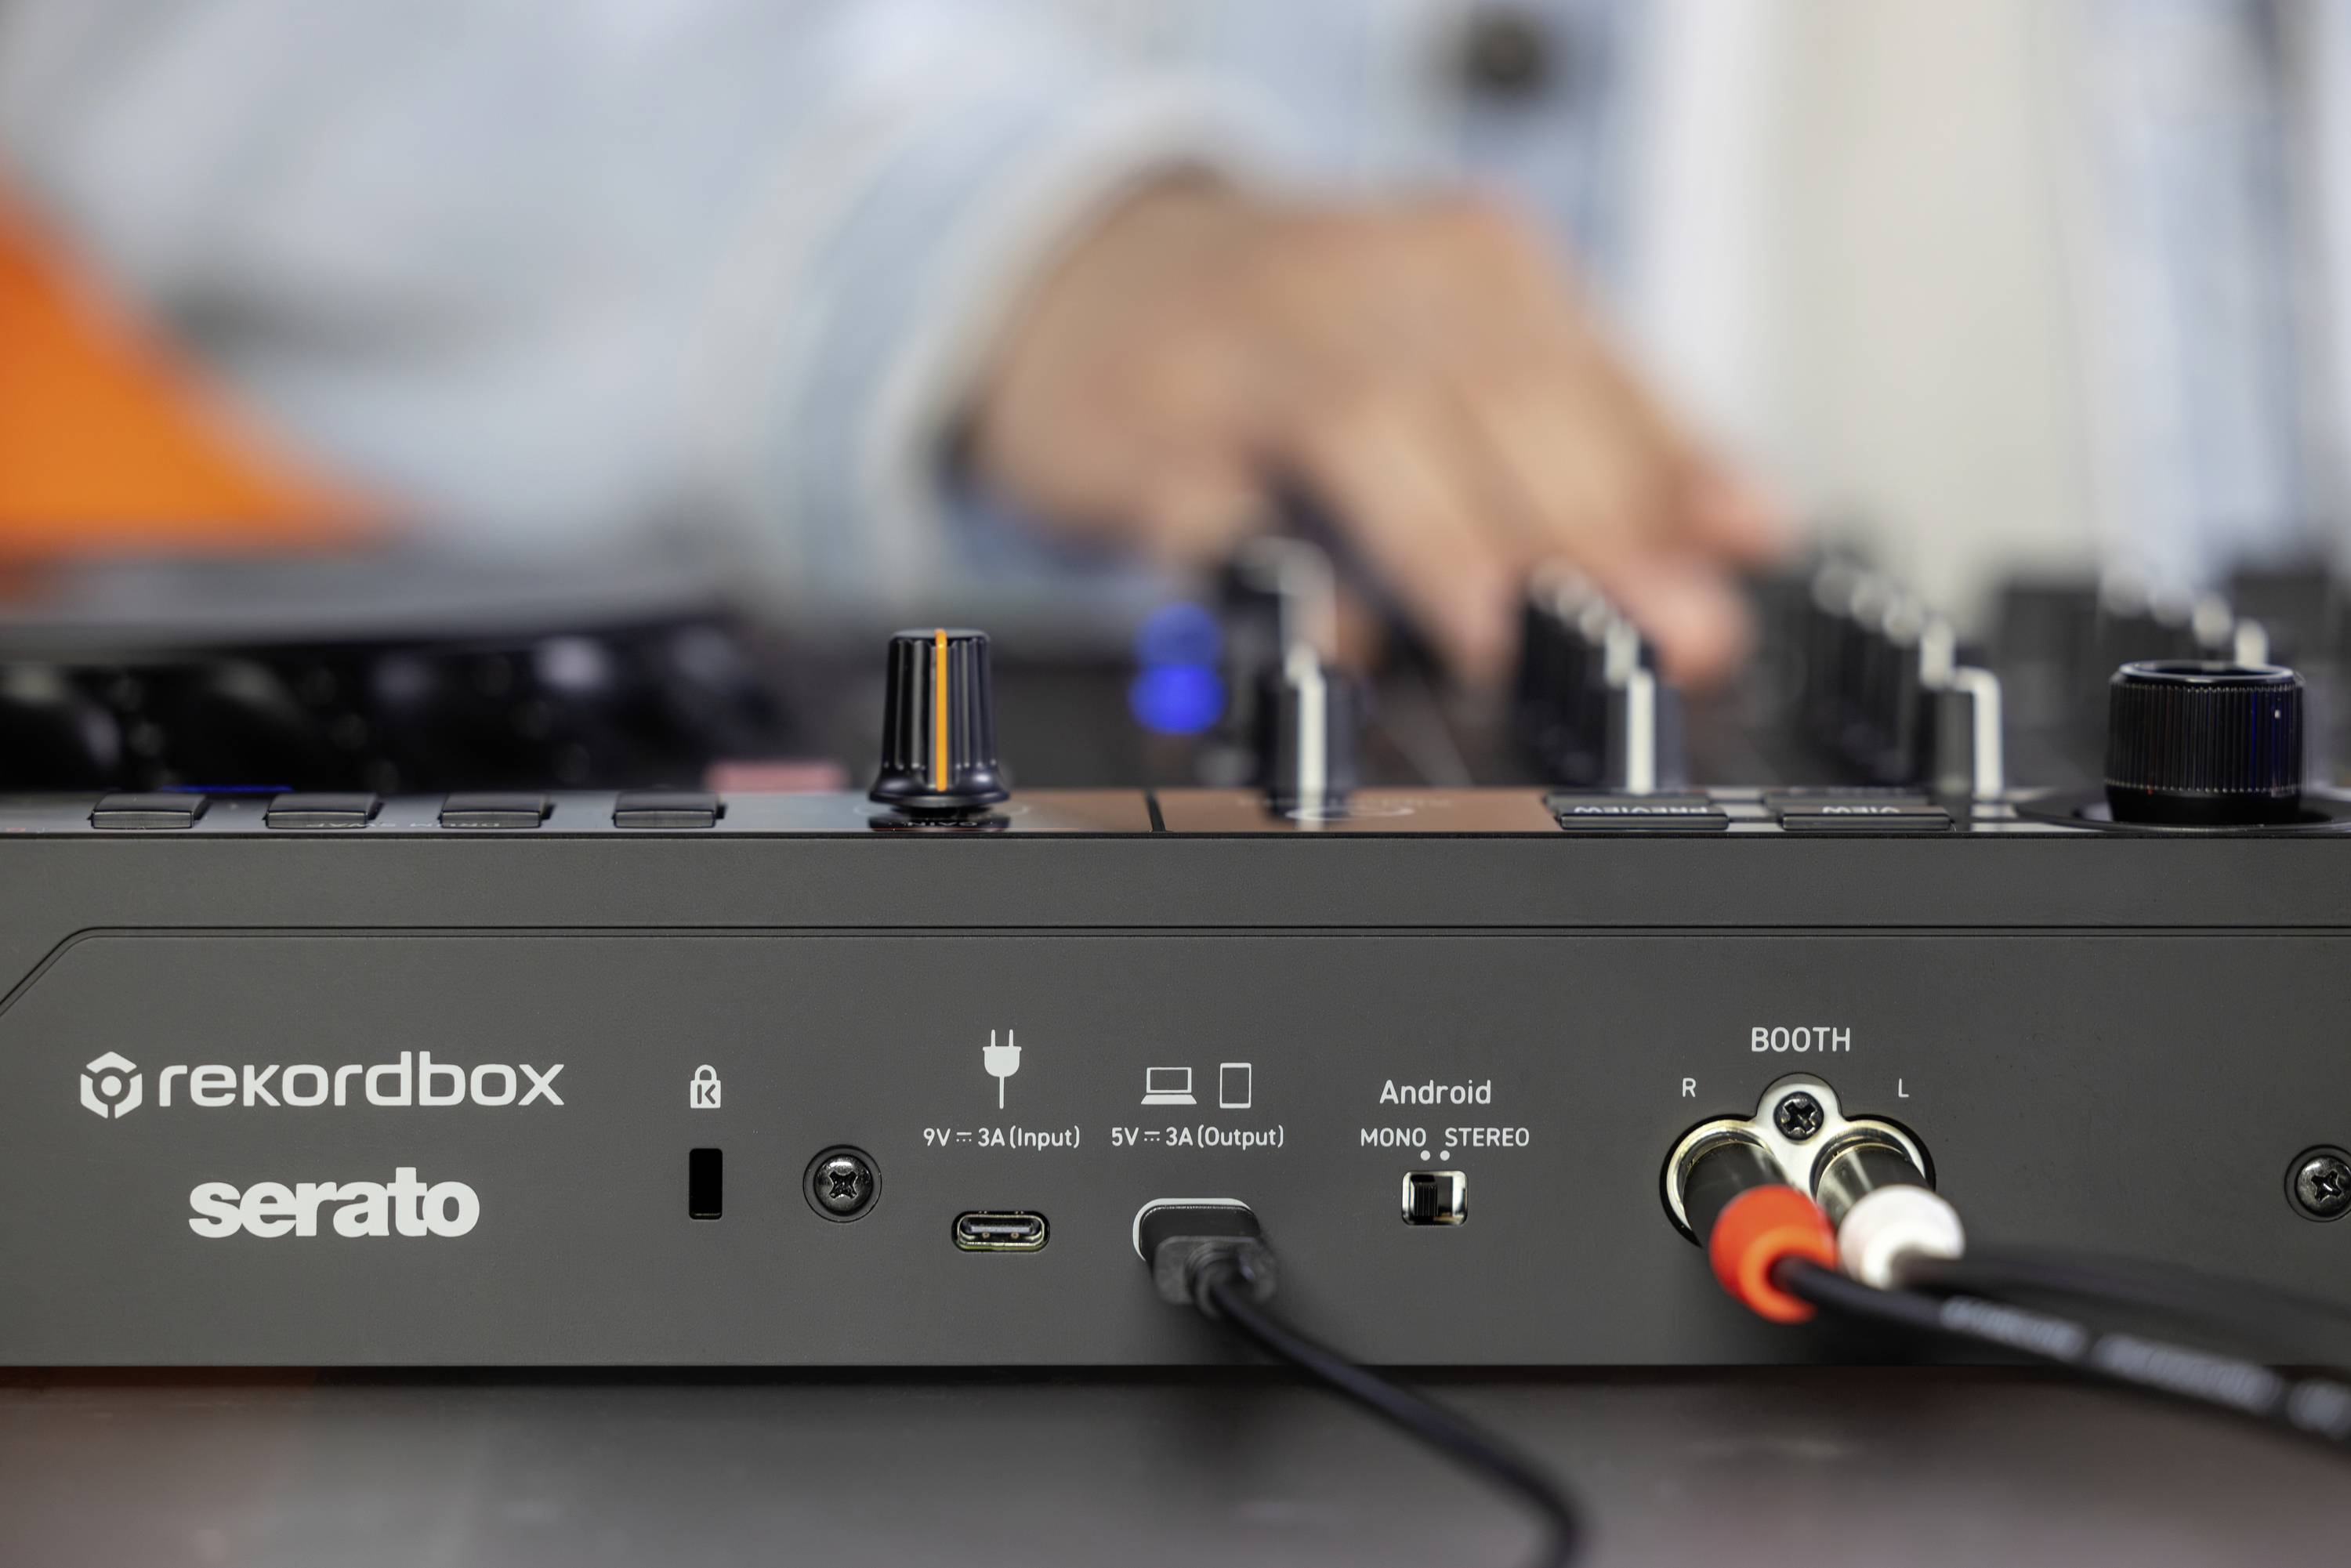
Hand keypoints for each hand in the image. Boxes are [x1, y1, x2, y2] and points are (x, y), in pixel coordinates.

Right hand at [968, 182, 1784, 685]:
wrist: (1083, 277)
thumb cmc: (1302, 337)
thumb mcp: (1458, 349)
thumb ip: (1602, 438)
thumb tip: (1748, 530)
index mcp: (1467, 265)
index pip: (1589, 373)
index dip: (1669, 480)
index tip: (1732, 572)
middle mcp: (1366, 286)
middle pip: (1498, 397)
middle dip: (1590, 526)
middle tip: (1657, 635)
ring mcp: (1248, 352)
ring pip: (1368, 426)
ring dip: (1449, 541)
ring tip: (1505, 640)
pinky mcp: (1144, 431)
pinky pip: (1209, 498)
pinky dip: (1274, 569)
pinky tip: (1330, 638)